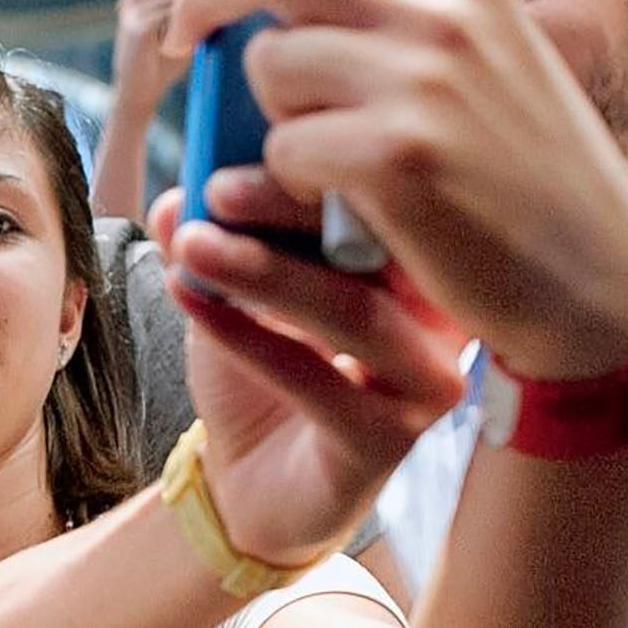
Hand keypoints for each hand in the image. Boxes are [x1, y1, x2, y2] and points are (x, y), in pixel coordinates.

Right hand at [110, 0, 192, 115]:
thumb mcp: (177, 29)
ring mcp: (130, 15)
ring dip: (188, 5)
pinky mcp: (136, 30)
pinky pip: (166, 13)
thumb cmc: (163, 62)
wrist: (140, 93)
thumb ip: (185, 8)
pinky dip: (183, 22)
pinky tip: (192, 35)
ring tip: (202, 21)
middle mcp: (129, 2)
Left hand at [147, 183, 467, 567]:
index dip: (310, 162)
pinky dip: (248, 337)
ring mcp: (425, 381)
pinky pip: (319, 382)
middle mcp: (444, 315)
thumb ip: (213, 232)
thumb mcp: (233, 286)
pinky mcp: (390, 441)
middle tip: (213, 190)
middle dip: (287, 209)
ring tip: (192, 245)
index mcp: (422, 258)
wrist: (254, 483)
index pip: (382, 193)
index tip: (239, 144)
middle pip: (379, 245)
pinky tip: (191, 303)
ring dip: (264, 273)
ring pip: (354, 313)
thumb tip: (183, 189)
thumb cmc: (264, 370)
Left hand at [161, 0, 627, 382]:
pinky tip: (348, 204)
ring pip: (270, 64)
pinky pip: (283, 148)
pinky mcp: (396, 157)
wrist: (600, 281)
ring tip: (329, 154)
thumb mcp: (489, 61)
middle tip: (182, 33)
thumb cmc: (529, 179)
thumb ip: (408, 10)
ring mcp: (422, 81)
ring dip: (273, 114)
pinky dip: (292, 181)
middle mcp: (444, 12)